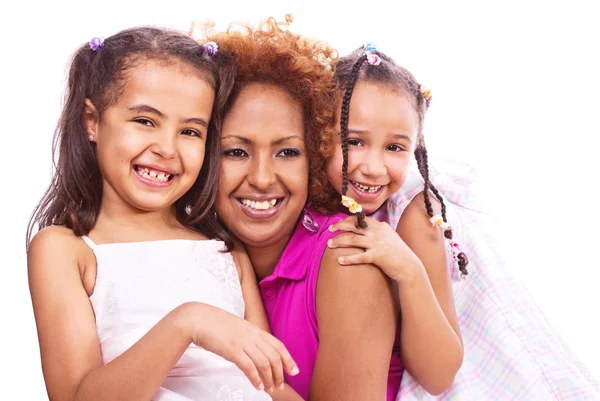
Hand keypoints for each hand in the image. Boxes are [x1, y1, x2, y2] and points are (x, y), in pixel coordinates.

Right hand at [179, 302, 298, 393]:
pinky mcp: (232, 350)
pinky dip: (255, 378)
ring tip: (269, 389)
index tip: (294, 371)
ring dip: (269, 379)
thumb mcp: (237, 327)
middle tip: (279, 386)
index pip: (278, 345)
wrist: (198, 318)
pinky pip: (249, 367)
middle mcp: (252, 335)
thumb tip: (254, 350)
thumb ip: (247, 337)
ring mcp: (243, 342)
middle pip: (274, 356)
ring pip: (264, 363)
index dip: (288, 359)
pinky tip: (257, 386)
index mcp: (254, 329)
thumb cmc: (214, 324)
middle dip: (280, 373)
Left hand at [327, 215, 423, 282]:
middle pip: (353, 226)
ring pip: (352, 239)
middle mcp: (378, 232)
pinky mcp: (377, 256)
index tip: (337, 224)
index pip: (360, 219)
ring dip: (338, 241)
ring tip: (329, 245)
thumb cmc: (399, 253)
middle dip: (339, 227)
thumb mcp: (390, 236)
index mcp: (380, 226)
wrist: (409, 266)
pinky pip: (359, 256)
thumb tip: (370, 226)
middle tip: (330, 231)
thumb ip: (380, 231)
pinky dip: (348, 258)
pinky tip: (339, 260)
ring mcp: (377, 244)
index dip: (346, 220)